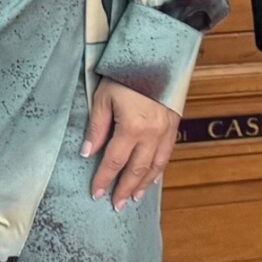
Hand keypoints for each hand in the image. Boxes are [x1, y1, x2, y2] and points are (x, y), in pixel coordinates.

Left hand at [83, 81, 179, 210]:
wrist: (156, 57)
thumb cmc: (125, 74)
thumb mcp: (103, 97)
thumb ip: (96, 127)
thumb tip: (87, 152)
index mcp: (131, 127)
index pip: (114, 161)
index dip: (104, 179)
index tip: (96, 193)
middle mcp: (151, 134)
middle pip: (136, 169)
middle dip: (124, 188)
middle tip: (116, 205)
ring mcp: (166, 131)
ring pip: (155, 166)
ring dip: (143, 184)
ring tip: (133, 198)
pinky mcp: (174, 126)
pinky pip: (166, 154)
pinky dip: (158, 169)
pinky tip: (152, 177)